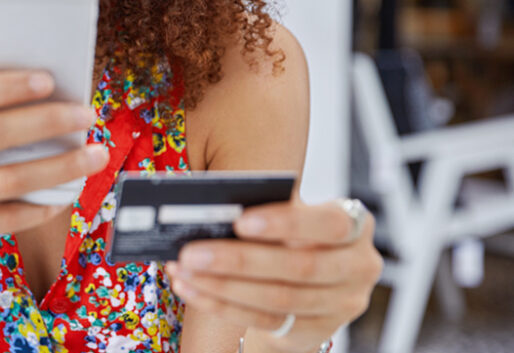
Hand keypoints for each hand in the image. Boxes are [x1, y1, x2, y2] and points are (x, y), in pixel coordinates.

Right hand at [0, 70, 107, 285]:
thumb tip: (32, 90)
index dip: (5, 87)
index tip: (48, 80)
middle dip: (46, 122)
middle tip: (86, 114)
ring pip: (8, 180)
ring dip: (59, 167)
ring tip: (94, 154)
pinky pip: (4, 218)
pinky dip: (39, 206)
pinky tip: (63, 194)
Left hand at [166, 200, 383, 352]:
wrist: (310, 278)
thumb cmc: (295, 233)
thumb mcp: (292, 216)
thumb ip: (268, 211)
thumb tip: (215, 211)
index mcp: (357, 225)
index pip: (329, 224)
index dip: (285, 223)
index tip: (240, 221)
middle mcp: (359, 267)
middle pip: (299, 267)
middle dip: (239, 260)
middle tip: (191, 251)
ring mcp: (342, 305)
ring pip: (278, 298)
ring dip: (222, 286)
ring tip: (183, 270)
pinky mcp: (317, 331)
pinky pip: (265, 321)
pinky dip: (222, 305)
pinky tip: (192, 289)